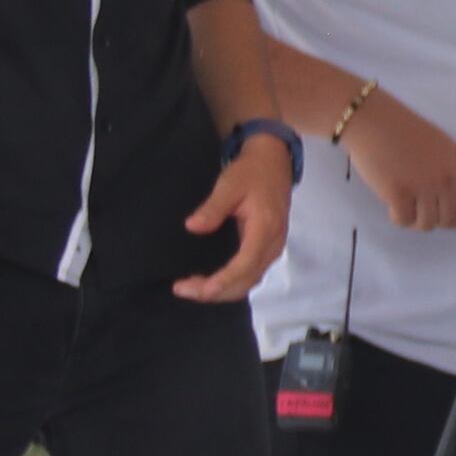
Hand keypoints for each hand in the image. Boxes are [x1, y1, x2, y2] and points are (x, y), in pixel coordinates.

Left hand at [177, 131, 294, 303]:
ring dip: (221, 290)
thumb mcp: (229, 184)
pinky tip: (208, 281)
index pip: (246, 264)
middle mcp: (272, 244)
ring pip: (249, 281)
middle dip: (216, 291)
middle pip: (247, 280)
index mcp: (266, 228)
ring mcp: (271, 248)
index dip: (223, 281)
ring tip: (190, 288)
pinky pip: (249, 274)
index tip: (199, 290)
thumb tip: (193, 227)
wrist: (273, 163)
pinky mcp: (265, 249)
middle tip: (182, 289)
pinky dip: (229, 283)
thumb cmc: (251, 173)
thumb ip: (213, 208)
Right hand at [342, 92, 455, 232]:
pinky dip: (398, 217)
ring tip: (406, 204)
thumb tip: (454, 206)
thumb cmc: (406, 132)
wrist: (373, 120)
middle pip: (449, 220)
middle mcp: (447, 178)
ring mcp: (423, 187)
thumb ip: (453, 174)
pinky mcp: (399, 193)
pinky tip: (392, 203)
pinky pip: (404, 221)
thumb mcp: (444, 148)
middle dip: (434, 219)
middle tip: (419, 208)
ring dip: (415, 220)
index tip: (450, 221)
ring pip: (427, 224)